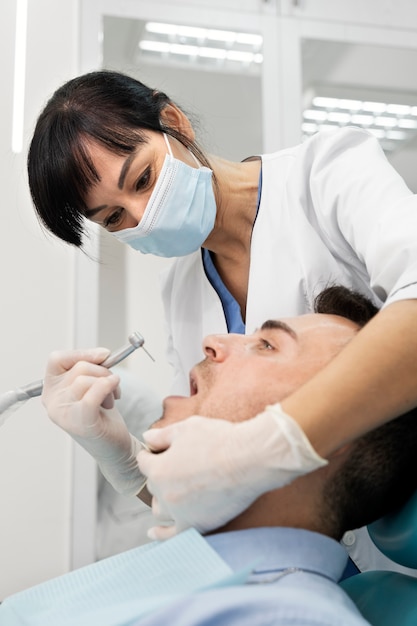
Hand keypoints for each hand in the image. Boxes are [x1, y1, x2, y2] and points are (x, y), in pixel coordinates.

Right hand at [42, 348, 145, 495]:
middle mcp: (52, 402)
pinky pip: (93, 393)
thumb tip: (102, 354)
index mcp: (51, 390)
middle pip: (78, 368)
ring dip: (108, 382)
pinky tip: (115, 392)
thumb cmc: (102, 416)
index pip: (56, 359)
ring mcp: (63, 413)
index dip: (81, 353)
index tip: (103, 356)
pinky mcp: (80, 422)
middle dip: (103, 371)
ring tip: (111, 397)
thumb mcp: (92, 384)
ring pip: (86, 379)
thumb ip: (91, 368)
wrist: (114, 446)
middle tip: (112, 385)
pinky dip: (108, 386)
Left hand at [137, 404, 326, 538]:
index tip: (162, 450)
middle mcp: (165, 493)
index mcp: (159, 469)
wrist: (251, 459)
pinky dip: (162, 534)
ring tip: (174, 491)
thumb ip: (162, 435)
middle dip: (160, 474)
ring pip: (160, 510)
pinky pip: (172, 535)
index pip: (143, 462)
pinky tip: (154, 533)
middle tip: (179, 465)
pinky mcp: (196, 525)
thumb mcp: (186, 428)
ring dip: (163, 499)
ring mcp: (180, 512)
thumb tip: (146, 438)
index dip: (152, 453)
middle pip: (153, 485)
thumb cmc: (219, 440)